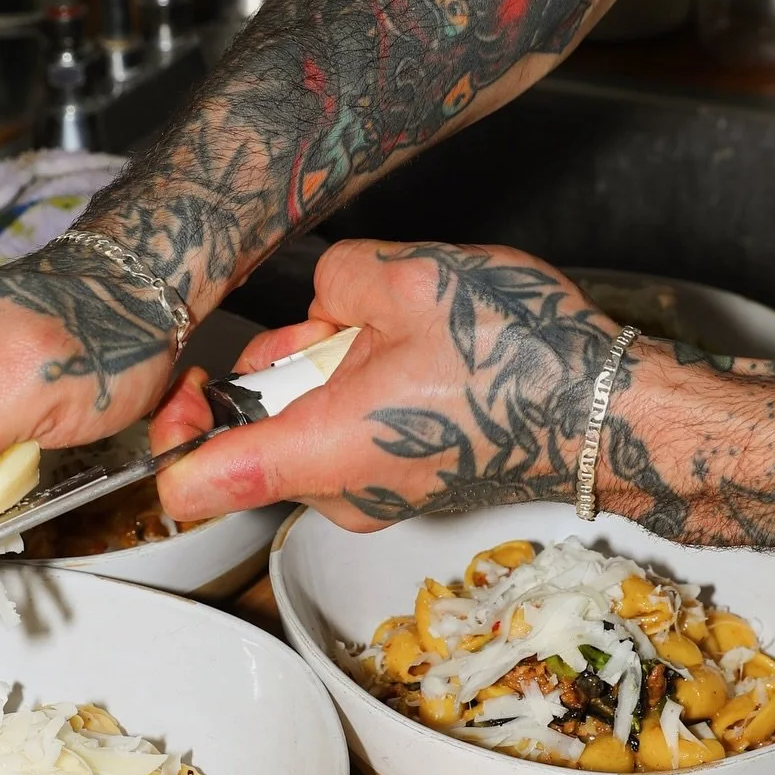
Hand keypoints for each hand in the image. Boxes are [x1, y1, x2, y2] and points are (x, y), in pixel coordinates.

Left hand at [149, 238, 624, 529]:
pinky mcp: (401, 485)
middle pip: (255, 428)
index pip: (189, 485)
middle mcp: (339, 490)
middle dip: (281, 364)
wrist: (605, 409)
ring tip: (394, 332)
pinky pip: (347, 432)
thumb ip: (333, 282)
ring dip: (327, 369)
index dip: (170, 431)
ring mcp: (373, 495)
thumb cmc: (520, 360)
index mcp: (321, 450)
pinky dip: (362, 390)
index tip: (189, 383)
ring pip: (303, 424)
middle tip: (342, 322)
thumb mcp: (408, 279)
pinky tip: (412, 358)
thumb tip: (324, 299)